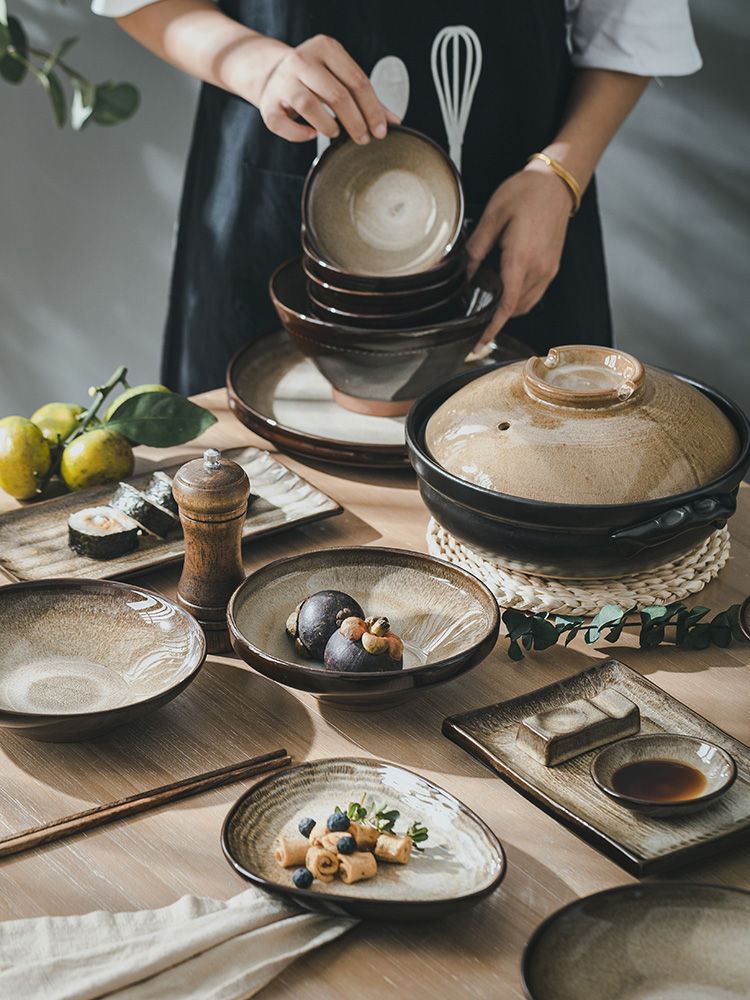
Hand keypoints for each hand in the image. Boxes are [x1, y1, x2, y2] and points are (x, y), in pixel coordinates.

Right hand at [256, 35, 400, 143]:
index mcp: (326, 48)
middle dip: (356, 122)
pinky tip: (312, 134)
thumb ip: (366, 97)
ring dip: (329, 126)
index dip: (372, 109)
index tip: (381, 131)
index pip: (357, 80)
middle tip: (363, 139)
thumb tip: (394, 121)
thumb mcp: (339, 77)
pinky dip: (299, 134)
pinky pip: (283, 124)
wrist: (271, 72)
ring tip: (336, 133)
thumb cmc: (314, 79)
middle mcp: (302, 60)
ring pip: (309, 106)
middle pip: (337, 94)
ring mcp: (282, 80)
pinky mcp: (267, 102)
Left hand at [466, 164, 573, 352]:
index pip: (504, 305)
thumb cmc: (525, 192)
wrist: (557, 183)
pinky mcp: (553, 267)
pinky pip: (534, 294)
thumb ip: (476, 248)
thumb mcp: (492, 215)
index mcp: (522, 258)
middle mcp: (539, 269)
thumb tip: (464, 275)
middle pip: (514, 309)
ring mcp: (549, 270)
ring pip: (525, 304)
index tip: (478, 345)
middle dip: (495, 320)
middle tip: (474, 324)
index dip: (491, 328)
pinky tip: (505, 293)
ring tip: (488, 309)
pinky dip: (518, 301)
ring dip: (507, 311)